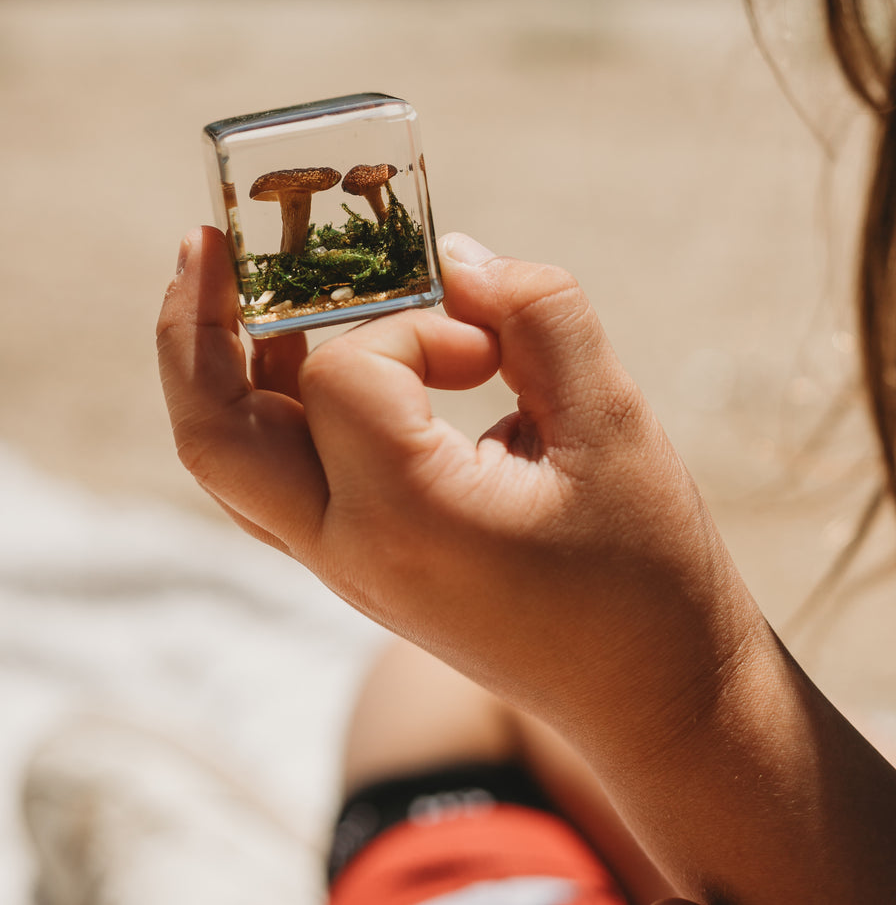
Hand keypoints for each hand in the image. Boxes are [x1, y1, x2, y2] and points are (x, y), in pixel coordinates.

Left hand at [157, 226, 757, 739]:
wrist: (653, 698)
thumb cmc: (646, 573)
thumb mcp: (615, 426)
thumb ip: (541, 317)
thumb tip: (458, 255)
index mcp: (406, 521)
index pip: (347, 375)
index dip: (413, 327)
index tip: (490, 347)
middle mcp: (347, 550)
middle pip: (213, 432)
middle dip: (196, 327)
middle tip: (206, 243)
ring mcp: (341, 566)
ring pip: (228, 458)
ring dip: (218, 365)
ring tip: (230, 282)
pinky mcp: (356, 565)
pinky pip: (271, 479)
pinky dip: (264, 407)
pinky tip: (296, 354)